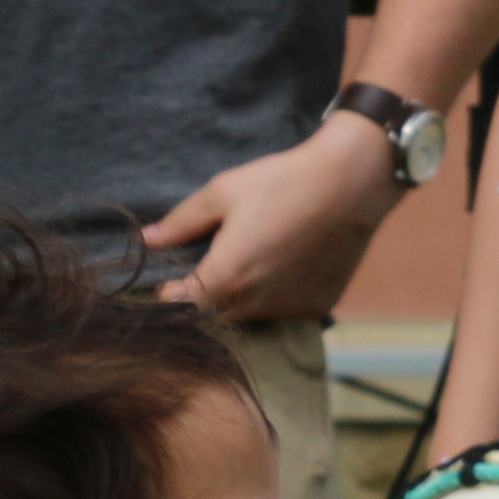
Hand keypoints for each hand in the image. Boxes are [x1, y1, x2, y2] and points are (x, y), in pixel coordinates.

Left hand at [146, 114, 398, 326]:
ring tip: (255, 257)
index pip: (180, 309)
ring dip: (241, 298)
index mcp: (227, 276)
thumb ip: (181, 222)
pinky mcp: (317, 306)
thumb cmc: (282, 181)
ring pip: (250, 316)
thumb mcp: (223, 192)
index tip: (171, 277)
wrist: (352, 182)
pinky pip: (284, 310)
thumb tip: (146, 240)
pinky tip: (287, 262)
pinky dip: (277, 295)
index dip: (170, 295)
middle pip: (214, 317)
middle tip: (214, 261)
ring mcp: (290, 308)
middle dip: (205, 297)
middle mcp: (257, 302)